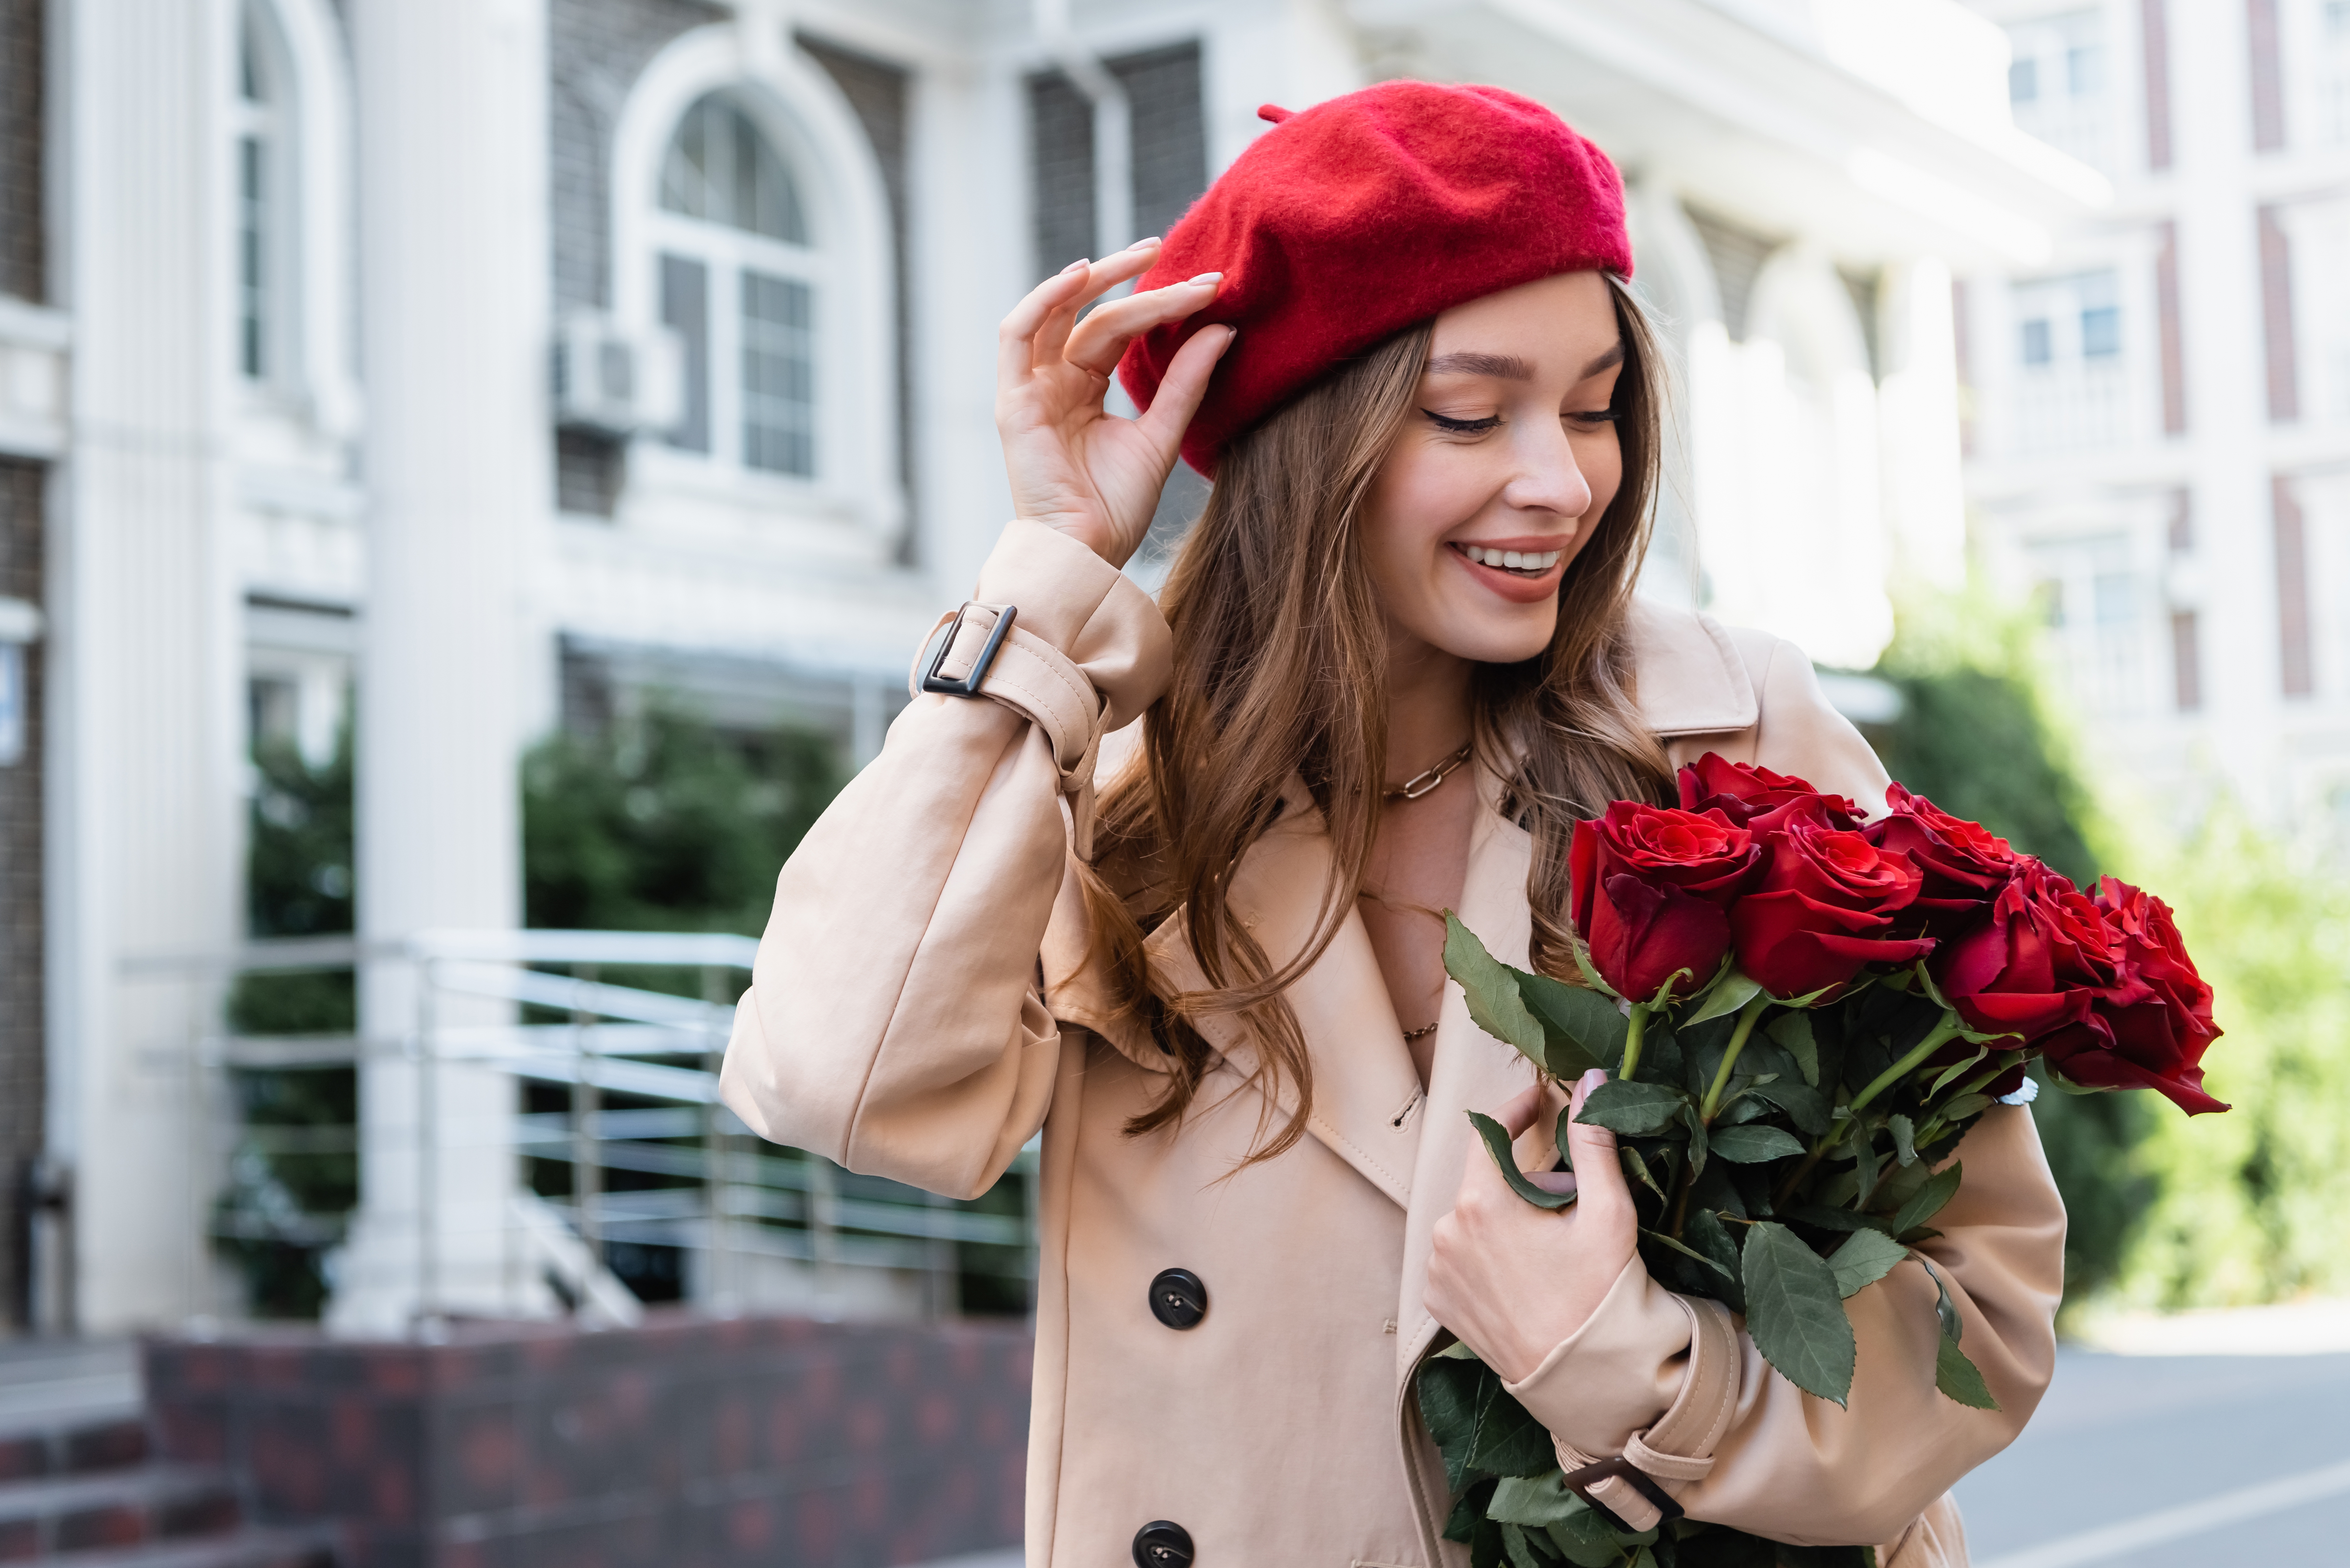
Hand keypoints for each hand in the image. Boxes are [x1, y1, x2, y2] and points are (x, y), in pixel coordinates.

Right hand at [994, 239, 1235, 567]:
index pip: (1120, 330)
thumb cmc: (1116, 510)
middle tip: (1172, 252)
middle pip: (1094, 314)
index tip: (1210, 288)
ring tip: (1141, 256)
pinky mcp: (1013, 401)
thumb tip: (1223, 328)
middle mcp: (1055, 382)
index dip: (1162, 304)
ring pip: (1059, 312)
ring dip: (1096, 278)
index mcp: (1084, 390)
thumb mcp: (1162, 435)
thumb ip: (1185, 383)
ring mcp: (1031, 389)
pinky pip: (1017, 333)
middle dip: (1135, 281)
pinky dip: (1044, 298)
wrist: (1087, 557)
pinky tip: (1082, 273)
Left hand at [1425, 1069, 1640, 1383]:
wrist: (1585, 1380)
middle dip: (1530, 1185)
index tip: (1539, 1100)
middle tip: (1573, 1207)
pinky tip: (1526, 1277)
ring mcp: (1438, 1271)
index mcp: (1480, 1204)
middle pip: (1489, 1183)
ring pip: (1475, 1221)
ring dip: (1510, 1222)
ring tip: (1552, 1252)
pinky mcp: (1439, 1302)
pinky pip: (1463, 1257)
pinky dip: (1491, 1255)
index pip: (1490, 1134)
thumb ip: (1594, 1142)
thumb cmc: (1601, 1296)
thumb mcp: (1608, 1214)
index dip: (1517, 1112)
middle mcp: (1445, 1233)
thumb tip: (1590, 1080)